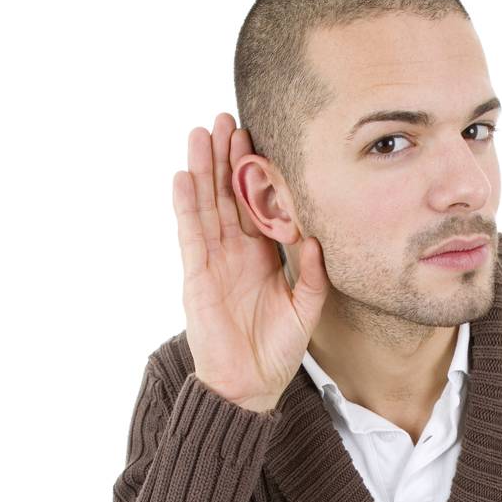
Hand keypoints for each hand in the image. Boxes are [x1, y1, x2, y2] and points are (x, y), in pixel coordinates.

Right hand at [172, 113, 329, 413]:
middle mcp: (236, 250)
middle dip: (226, 156)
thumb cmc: (278, 350)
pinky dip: (186, 205)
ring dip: (203, 168)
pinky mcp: (196, 275)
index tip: (259, 135)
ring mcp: (213, 260)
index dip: (256, 171)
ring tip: (201, 132)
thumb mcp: (305, 309)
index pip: (257, 202)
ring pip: (206, 204)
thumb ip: (312, 275)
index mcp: (263, 254)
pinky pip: (190, 234)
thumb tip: (319, 239)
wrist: (249, 384)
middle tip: (228, 117)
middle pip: (227, 193)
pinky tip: (183, 177)